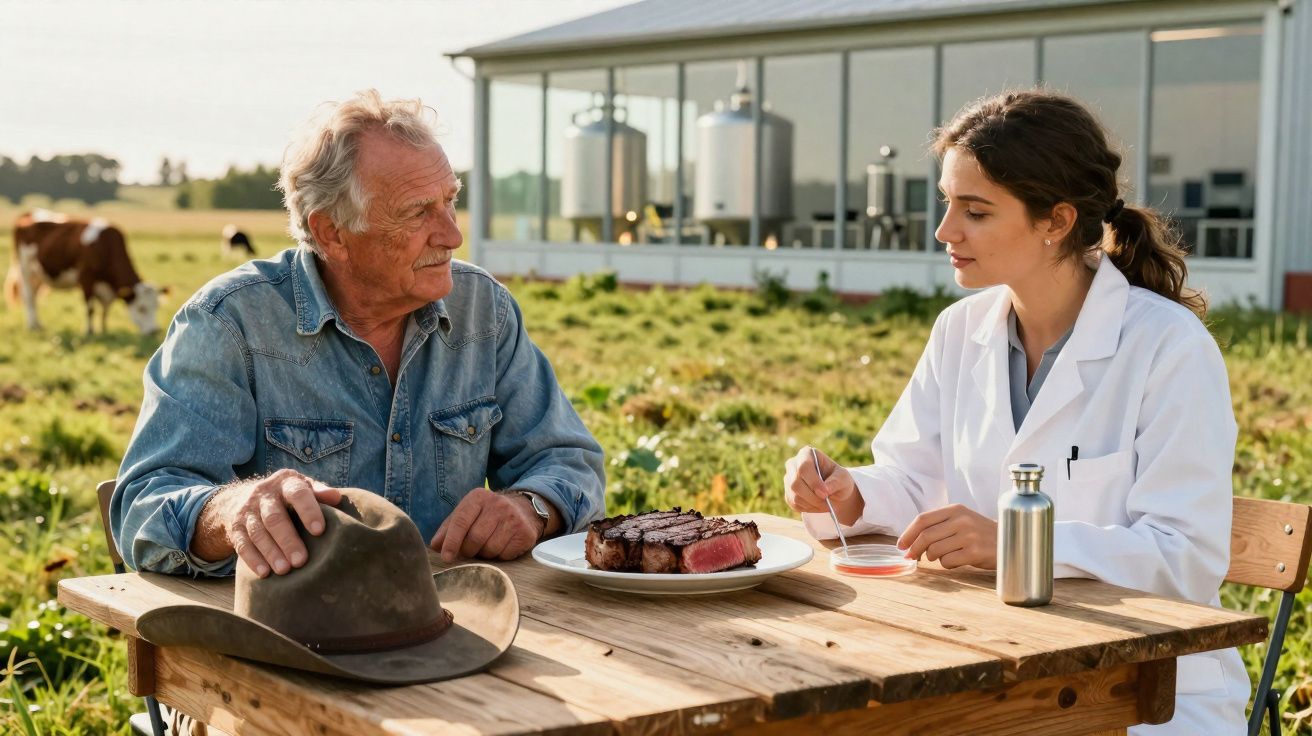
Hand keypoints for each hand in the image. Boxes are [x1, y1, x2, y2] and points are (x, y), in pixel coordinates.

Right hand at [191, 468, 342, 577]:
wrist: (247, 496)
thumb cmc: (289, 497)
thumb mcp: (304, 488)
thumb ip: (320, 493)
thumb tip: (336, 498)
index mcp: (286, 482)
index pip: (297, 493)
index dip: (308, 511)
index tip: (319, 530)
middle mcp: (263, 494)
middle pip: (274, 517)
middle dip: (288, 540)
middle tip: (301, 561)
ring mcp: (247, 510)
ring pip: (257, 532)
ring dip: (271, 552)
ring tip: (284, 570)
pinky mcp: (235, 527)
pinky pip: (241, 544)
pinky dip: (253, 559)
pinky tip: (264, 573)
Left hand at [430, 488, 544, 562]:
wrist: (523, 510)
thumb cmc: (488, 515)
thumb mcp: (468, 514)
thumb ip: (449, 528)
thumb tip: (435, 546)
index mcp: (478, 497)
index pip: (460, 521)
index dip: (451, 542)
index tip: (446, 557)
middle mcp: (497, 504)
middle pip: (474, 539)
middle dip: (468, 550)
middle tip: (470, 550)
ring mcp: (513, 518)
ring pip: (490, 549)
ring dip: (484, 554)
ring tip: (488, 544)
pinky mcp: (524, 533)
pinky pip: (505, 554)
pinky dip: (500, 555)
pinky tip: (502, 545)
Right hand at [783, 447, 861, 522]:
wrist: (834, 491)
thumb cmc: (838, 479)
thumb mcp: (843, 478)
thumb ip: (835, 482)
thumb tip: (825, 490)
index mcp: (806, 454)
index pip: (803, 467)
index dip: (814, 482)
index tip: (825, 493)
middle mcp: (793, 464)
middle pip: (795, 483)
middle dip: (813, 496)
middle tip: (827, 503)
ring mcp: (788, 479)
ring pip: (794, 496)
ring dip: (812, 504)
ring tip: (826, 504)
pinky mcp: (788, 494)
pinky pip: (794, 504)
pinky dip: (808, 508)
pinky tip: (818, 505)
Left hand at [897, 504, 997, 569]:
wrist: (1011, 542)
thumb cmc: (980, 534)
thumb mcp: (961, 520)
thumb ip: (939, 525)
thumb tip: (909, 541)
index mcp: (955, 509)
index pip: (922, 519)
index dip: (908, 533)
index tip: (900, 545)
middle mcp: (961, 520)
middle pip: (925, 536)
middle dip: (914, 549)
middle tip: (911, 557)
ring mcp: (969, 536)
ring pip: (935, 550)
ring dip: (933, 557)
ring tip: (943, 556)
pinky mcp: (975, 552)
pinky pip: (947, 562)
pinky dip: (946, 565)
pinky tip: (956, 561)